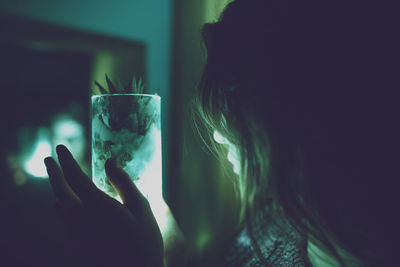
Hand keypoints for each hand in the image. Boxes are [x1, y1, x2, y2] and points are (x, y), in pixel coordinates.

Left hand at [44, 145, 163, 266]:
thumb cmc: (144, 240)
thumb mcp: (141, 207)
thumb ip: (123, 183)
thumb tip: (109, 161)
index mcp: (99, 206)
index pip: (75, 178)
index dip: (67, 161)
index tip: (61, 148)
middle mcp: (82, 220)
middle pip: (60, 192)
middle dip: (53, 174)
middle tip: (48, 159)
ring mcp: (78, 234)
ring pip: (59, 208)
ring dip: (56, 190)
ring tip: (59, 180)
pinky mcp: (79, 245)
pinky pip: (64, 221)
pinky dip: (62, 207)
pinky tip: (66, 206)